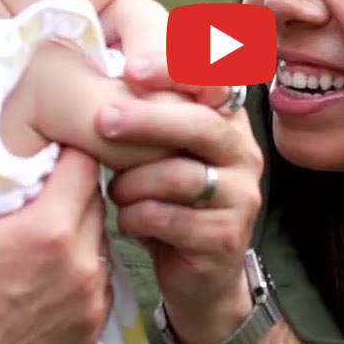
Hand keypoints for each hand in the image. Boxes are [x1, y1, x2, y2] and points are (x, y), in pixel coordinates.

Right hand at [0, 96, 112, 343]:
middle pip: (95, 203)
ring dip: (81, 230)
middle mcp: (79, 266)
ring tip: (48, 225)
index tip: (50, 150)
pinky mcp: (89, 330)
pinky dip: (83, 271)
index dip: (69, 152)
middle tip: (45, 185)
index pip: (84, 167)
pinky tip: (54, 267)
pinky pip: (102, 284)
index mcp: (47, 231)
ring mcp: (89, 302)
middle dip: (74, 190)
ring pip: (101, 243)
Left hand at [102, 54, 265, 343]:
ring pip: (181, 176)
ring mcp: (242, 196)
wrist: (201, 275)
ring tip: (115, 192)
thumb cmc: (171, 199)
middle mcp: (244, 152)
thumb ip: (151, 113)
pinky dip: (138, 217)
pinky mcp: (226, 237)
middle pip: (201, 125)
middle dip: (147, 120)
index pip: (215, 80)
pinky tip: (129, 221)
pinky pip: (172, 219)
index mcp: (229, 120)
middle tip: (102, 120)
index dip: (176, 69)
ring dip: (134, 182)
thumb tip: (99, 69)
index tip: (131, 68)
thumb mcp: (165, 151)